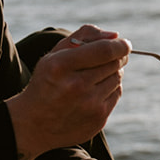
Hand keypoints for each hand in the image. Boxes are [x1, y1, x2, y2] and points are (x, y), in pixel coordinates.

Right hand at [7, 26, 129, 159]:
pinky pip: (116, 93)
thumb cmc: (47, 82)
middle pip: (114, 63)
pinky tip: (94, 90)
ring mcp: (89, 105)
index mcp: (61, 66)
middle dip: (117, 56)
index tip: (124, 43)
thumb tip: (115, 35)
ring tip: (95, 75)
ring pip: (117, 78)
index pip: (104, 50)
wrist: (35, 124)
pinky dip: (110, 88)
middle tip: (111, 56)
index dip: (120, 45)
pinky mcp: (98, 119)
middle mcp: (76, 86)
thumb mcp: (55, 54)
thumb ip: (83, 36)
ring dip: (112, 72)